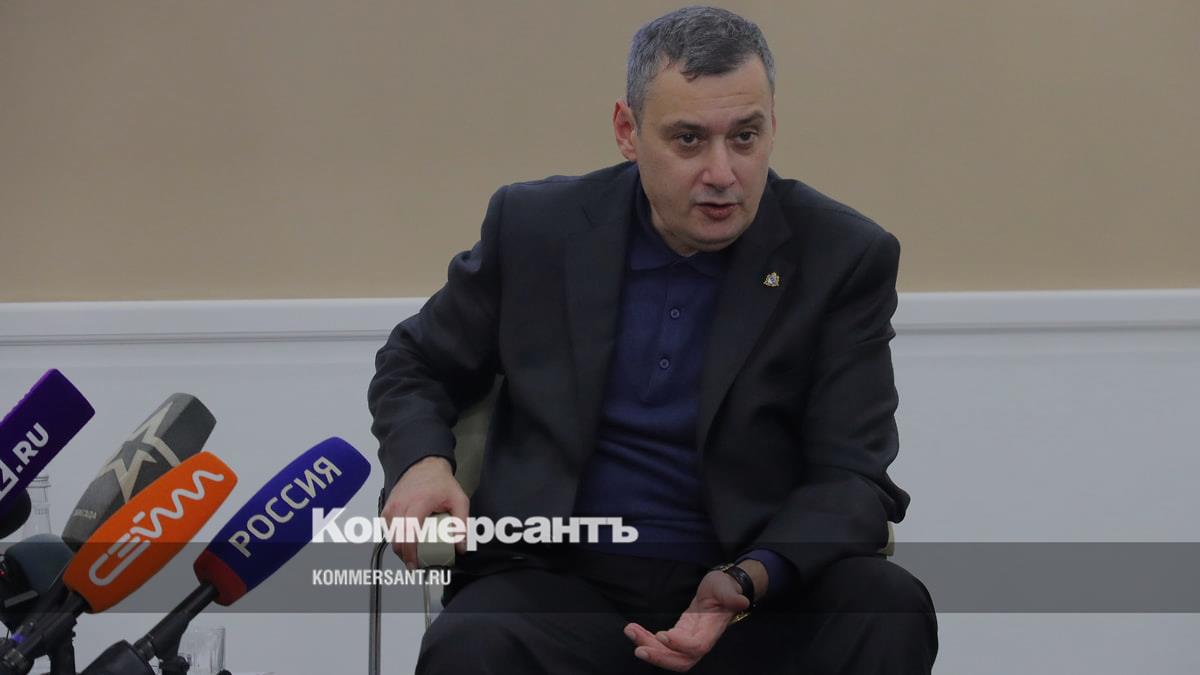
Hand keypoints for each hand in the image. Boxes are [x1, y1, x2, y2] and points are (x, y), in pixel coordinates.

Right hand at [380, 456, 468, 568]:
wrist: (425, 466)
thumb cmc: (440, 482)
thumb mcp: (459, 500)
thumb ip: (462, 524)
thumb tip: (461, 547)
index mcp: (418, 503)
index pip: (408, 533)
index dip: (410, 553)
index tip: (415, 565)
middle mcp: (401, 505)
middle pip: (396, 539)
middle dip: (405, 556)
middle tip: (416, 564)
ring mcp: (392, 506)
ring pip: (390, 536)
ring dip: (400, 548)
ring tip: (412, 554)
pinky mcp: (387, 508)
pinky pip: (387, 529)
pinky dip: (395, 538)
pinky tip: (406, 540)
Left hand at [622, 568, 750, 671]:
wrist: (720, 591)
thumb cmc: (724, 588)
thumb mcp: (727, 587)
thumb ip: (732, 595)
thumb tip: (742, 600)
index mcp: (711, 631)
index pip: (697, 646)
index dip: (680, 645)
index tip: (663, 635)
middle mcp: (699, 640)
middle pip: (681, 660)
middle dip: (659, 658)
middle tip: (639, 649)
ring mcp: (687, 640)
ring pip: (668, 655)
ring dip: (648, 647)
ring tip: (631, 631)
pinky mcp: (678, 635)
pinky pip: (661, 645)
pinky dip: (646, 639)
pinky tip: (634, 630)